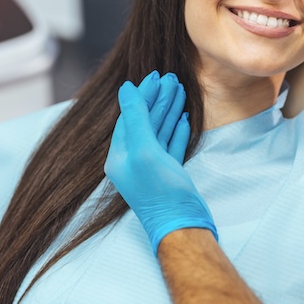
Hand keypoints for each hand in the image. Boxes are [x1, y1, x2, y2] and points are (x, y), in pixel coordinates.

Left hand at [105, 72, 216, 253]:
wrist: (182, 226)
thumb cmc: (161, 192)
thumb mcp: (144, 150)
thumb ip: (135, 118)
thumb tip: (126, 89)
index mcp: (120, 156)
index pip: (129, 117)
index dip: (142, 95)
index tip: (155, 77)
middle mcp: (133, 161)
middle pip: (145, 121)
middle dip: (157, 99)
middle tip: (171, 78)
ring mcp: (151, 168)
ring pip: (159, 131)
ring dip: (168, 109)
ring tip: (179, 89)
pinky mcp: (169, 174)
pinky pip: (170, 145)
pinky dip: (176, 129)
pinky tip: (183, 117)